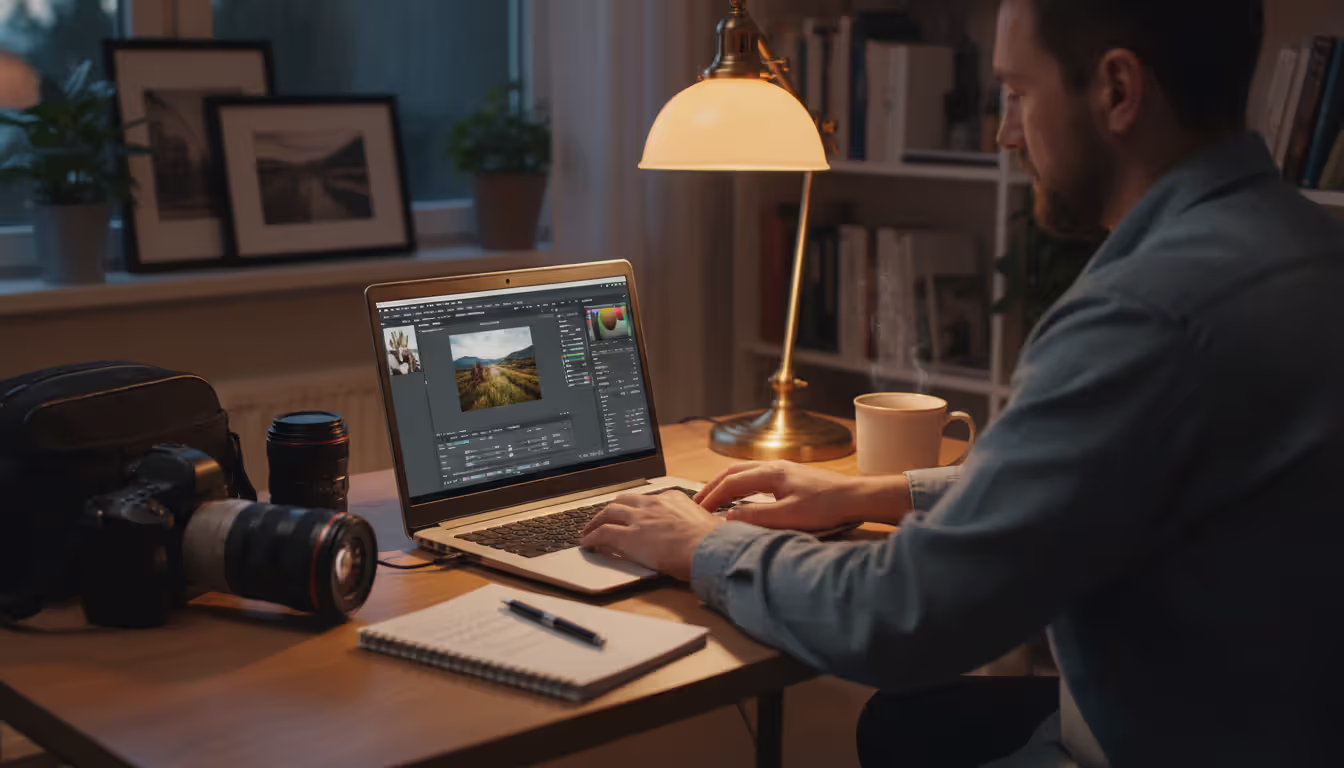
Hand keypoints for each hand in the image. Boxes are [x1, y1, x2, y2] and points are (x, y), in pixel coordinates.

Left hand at [580, 490, 721, 580]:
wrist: (707, 548)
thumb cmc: (713, 541)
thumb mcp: (709, 523)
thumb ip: (702, 523)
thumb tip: (714, 529)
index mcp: (673, 498)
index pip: (648, 499)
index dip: (637, 508)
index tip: (634, 514)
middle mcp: (653, 504)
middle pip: (624, 500)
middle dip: (612, 509)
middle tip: (605, 517)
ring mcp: (638, 519)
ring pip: (608, 513)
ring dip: (596, 521)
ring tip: (590, 530)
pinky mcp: (627, 536)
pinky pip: (602, 533)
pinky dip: (592, 537)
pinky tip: (587, 543)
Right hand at [696, 461, 910, 530]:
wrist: (856, 498)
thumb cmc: (826, 506)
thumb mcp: (788, 517)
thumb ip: (756, 517)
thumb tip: (728, 519)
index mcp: (770, 473)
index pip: (730, 483)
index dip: (711, 498)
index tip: (697, 512)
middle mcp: (774, 466)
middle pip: (733, 472)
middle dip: (712, 487)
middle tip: (696, 503)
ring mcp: (783, 470)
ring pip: (744, 473)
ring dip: (726, 485)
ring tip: (713, 500)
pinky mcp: (791, 478)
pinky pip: (756, 477)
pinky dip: (740, 486)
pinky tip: (742, 499)